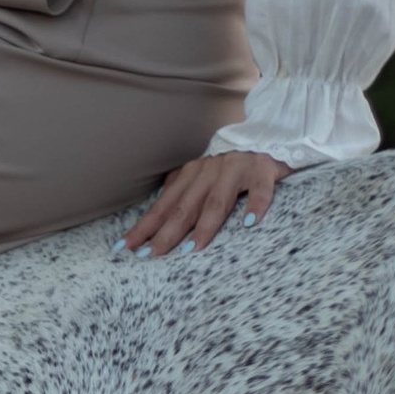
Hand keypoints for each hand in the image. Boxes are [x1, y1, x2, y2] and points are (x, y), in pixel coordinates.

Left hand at [124, 150, 288, 256]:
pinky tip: (249, 225)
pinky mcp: (262, 171)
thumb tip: (154, 219)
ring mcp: (236, 169)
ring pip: (217, 201)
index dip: (144, 227)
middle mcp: (209, 170)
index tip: (124, 247)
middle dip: (165, 233)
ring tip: (191, 248)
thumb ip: (183, 194)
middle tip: (150, 255)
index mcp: (191, 174)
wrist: (270, 138)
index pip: (163, 206)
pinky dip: (255, 207)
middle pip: (184, 207)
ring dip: (204, 226)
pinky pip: (259, 191)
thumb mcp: (202, 177)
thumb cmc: (233, 168)